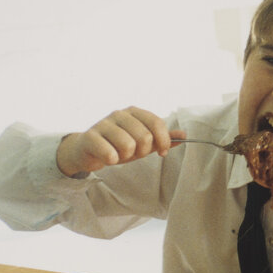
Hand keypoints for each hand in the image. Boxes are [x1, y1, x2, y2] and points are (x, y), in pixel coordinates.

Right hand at [56, 106, 180, 177]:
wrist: (89, 152)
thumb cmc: (118, 146)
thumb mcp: (144, 143)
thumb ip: (163, 139)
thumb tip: (184, 135)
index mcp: (135, 112)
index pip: (157, 123)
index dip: (164, 141)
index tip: (162, 152)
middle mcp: (119, 114)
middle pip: (145, 137)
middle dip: (142, 151)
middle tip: (133, 153)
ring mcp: (103, 123)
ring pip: (128, 145)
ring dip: (126, 156)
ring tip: (119, 154)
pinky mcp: (89, 137)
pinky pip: (110, 153)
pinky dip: (112, 160)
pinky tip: (108, 158)